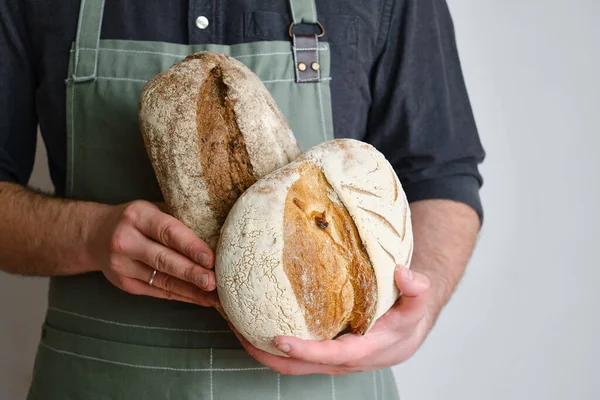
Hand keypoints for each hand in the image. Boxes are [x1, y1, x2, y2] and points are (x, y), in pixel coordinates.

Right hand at [88, 200, 217, 305]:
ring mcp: (122, 265)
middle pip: (164, 260)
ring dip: (191, 290)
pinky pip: (158, 291)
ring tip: (215, 296)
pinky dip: (182, 296)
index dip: (191, 246)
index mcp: (137, 217)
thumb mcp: (152, 210)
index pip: (168, 232)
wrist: (94, 235)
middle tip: (214, 282)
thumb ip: (178, 220)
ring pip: (163, 280)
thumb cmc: (136, 220)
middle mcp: (126, 241)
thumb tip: (218, 236)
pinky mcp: (125, 284)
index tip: (211, 258)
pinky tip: (201, 299)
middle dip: (191, 273)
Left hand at [232, 265, 431, 374]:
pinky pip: (293, 355)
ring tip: (236, 324)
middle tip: (238, 330)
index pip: (328, 356)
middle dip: (265, 355)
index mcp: (362, 350)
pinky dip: (271, 344)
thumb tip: (403, 273)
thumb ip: (416, 288)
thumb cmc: (408, 318)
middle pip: (297, 368)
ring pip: (290, 365)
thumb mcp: (418, 302)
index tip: (277, 339)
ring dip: (261, 350)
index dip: (302, 351)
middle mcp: (341, 360)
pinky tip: (255, 320)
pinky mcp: (322, 352)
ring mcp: (329, 359)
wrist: (408, 333)